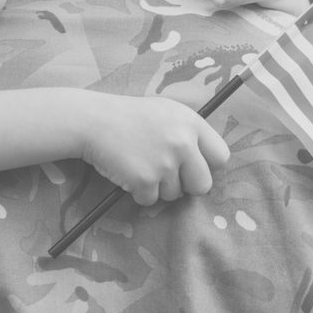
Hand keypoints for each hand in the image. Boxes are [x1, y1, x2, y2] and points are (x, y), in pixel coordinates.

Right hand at [79, 95, 229, 205]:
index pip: (221, 156)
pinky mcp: (145, 179)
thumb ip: (188, 132)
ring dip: (157, 188)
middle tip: (163, 174)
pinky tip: (126, 171)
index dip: (206, 166)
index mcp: (191, 122)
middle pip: (202, 184)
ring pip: (174, 195)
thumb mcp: (165, 112)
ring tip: (139, 164)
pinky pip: (149, 200)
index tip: (191, 167)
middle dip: (185, 185)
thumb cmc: (127, 117)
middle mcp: (183, 142)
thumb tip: (207, 162)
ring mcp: (164, 162)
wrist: (91, 120)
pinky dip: (137, 192)